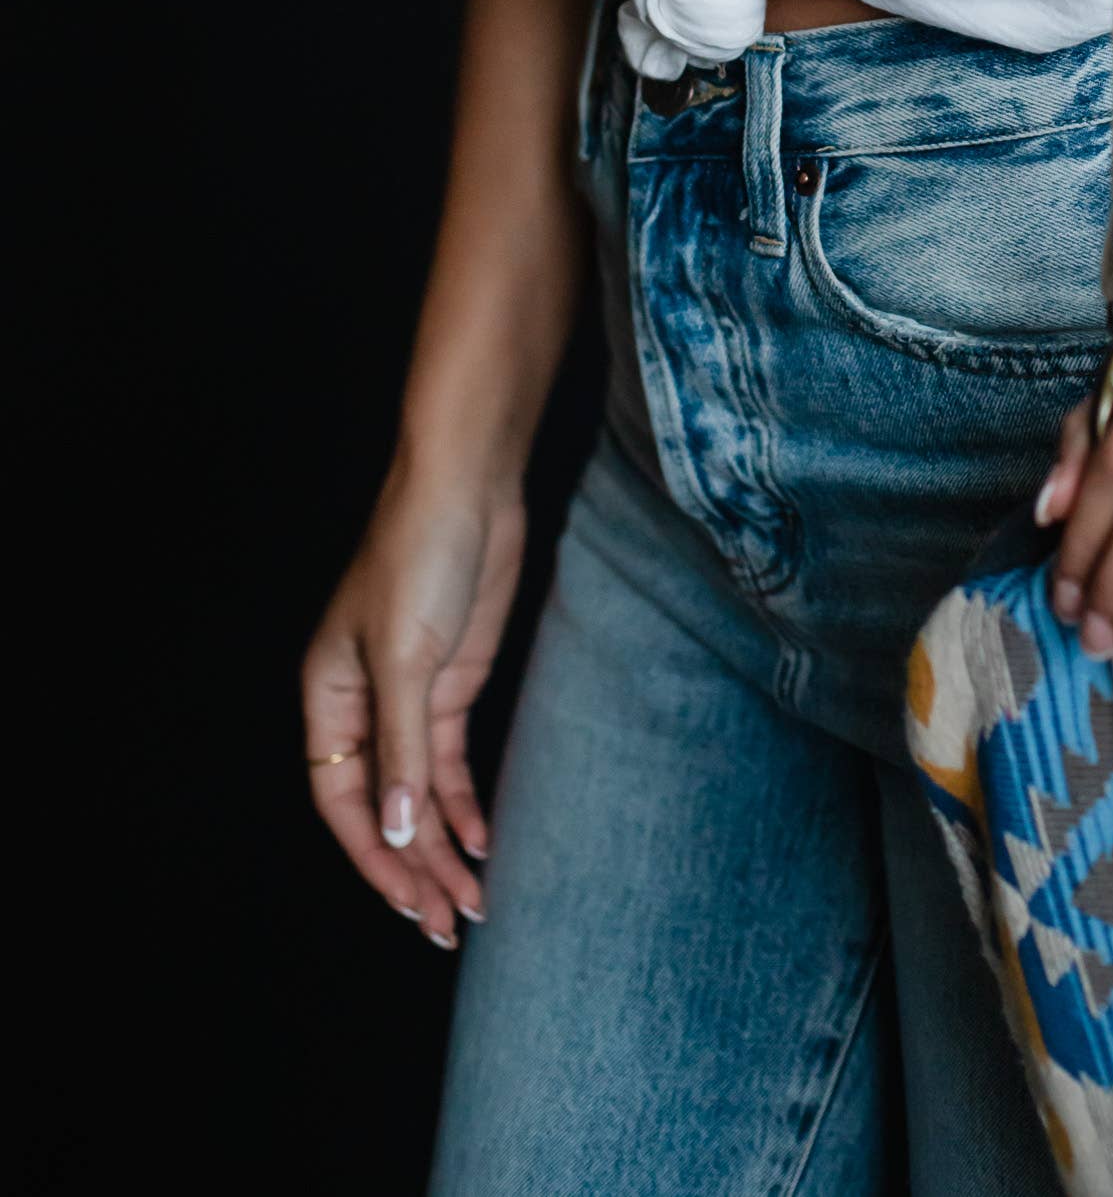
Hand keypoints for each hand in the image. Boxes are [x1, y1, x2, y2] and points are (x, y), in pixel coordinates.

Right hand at [301, 461, 526, 949]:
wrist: (470, 488)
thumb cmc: (418, 555)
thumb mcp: (406, 656)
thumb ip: (402, 747)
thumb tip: (392, 829)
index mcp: (327, 698)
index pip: (340, 801)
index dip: (370, 857)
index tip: (406, 904)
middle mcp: (363, 705)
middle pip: (382, 806)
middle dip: (411, 867)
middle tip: (445, 926)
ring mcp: (411, 696)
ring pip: (419, 792)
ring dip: (442, 846)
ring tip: (472, 903)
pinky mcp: (453, 683)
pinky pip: (450, 763)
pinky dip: (466, 804)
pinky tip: (483, 842)